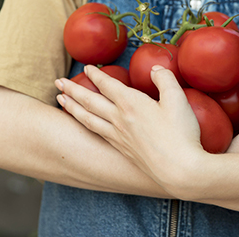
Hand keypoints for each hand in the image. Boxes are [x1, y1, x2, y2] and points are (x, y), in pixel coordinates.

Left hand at [55, 65, 206, 188]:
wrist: (179, 170)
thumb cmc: (180, 133)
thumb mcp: (177, 99)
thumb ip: (165, 79)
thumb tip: (155, 69)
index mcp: (131, 104)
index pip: (107, 85)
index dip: (96, 75)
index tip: (87, 68)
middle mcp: (120, 119)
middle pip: (90, 101)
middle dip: (73, 89)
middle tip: (59, 82)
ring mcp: (119, 136)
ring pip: (88, 118)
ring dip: (72, 107)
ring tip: (60, 99)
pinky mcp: (122, 150)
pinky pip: (97, 132)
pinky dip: (85, 124)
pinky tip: (85, 124)